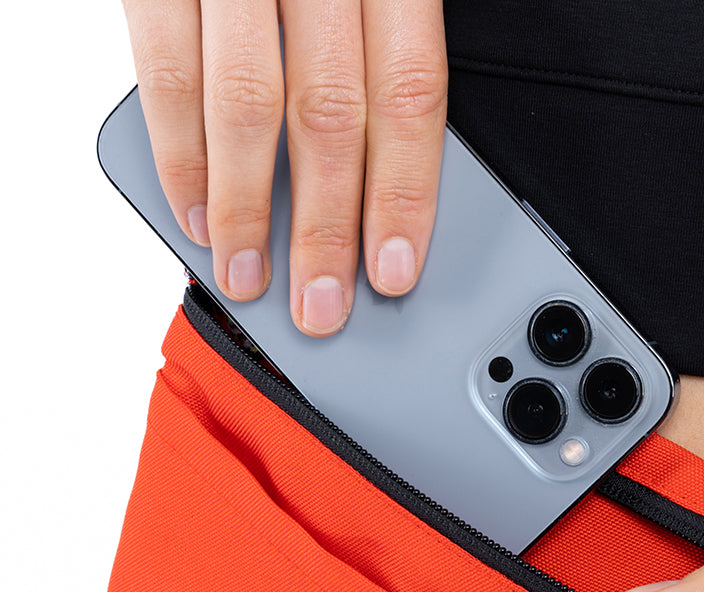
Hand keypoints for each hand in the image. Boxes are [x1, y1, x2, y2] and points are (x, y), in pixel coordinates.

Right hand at [122, 0, 446, 334]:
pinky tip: (194, 209)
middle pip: (329, 113)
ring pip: (245, 101)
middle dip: (323, 225)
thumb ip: (372, 46)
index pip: (407, 93)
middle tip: (323, 303)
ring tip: (250, 274)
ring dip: (246, 206)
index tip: (395, 268)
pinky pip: (166, 67)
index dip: (403, 193)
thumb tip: (384, 176)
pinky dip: (178, 151)